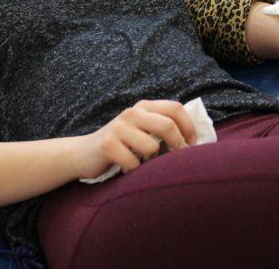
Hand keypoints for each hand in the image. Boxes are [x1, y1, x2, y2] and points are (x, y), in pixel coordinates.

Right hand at [77, 100, 196, 178]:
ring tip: (143, 163)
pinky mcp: (108, 144)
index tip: (192, 144)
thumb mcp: (141, 129)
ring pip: (151, 147)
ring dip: (151, 161)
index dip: (188, 127)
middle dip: (178, 145)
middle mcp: (132, 112)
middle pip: (168, 126)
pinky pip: (133, 162)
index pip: (175, 108)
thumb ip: (161, 127)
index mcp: (144, 106)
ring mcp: (119, 127)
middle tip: (178, 159)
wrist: (83, 153)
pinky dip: (134, 171)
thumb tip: (195, 141)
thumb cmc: (121, 145)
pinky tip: (127, 170)